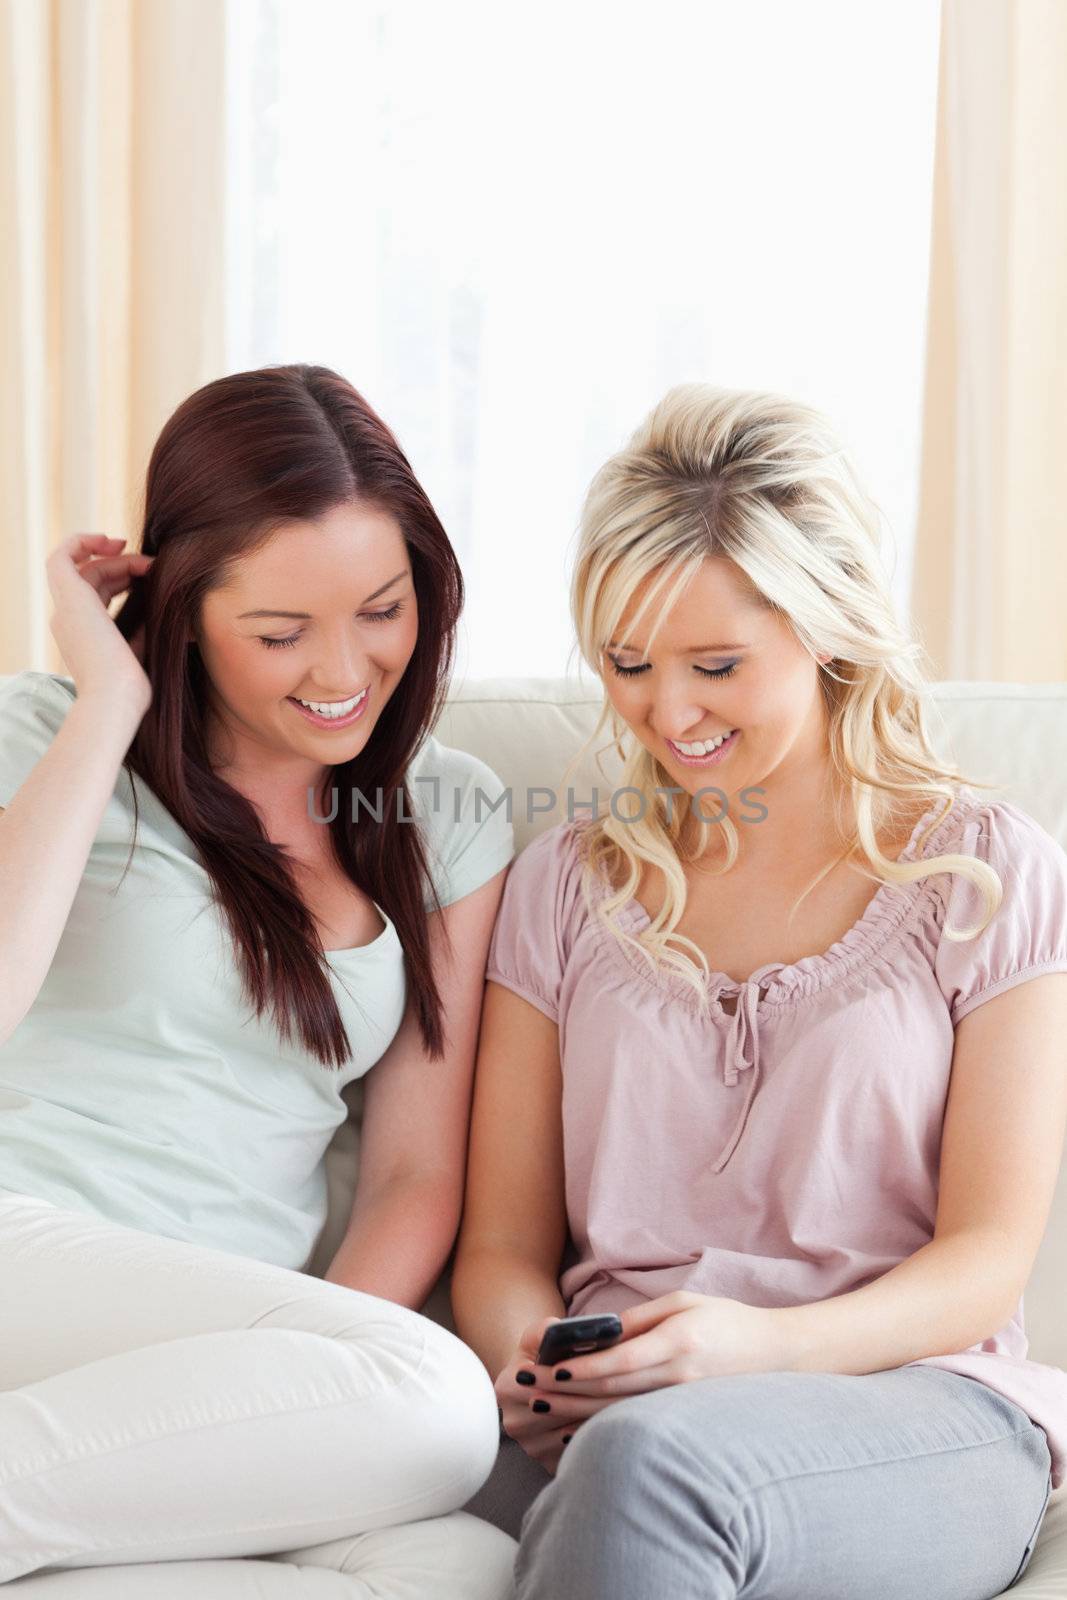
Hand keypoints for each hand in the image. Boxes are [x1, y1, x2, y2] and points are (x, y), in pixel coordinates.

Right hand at [46, 534, 154, 710]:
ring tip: (146, 561)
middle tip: (153, 565)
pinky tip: (107, 540)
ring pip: (84, 567)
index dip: (122, 577)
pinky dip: (80, 541)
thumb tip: (159, 605)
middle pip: (93, 577)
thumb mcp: (140, 651)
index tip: (149, 572)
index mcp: (82, 634)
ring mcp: (66, 608)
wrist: (115, 698)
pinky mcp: (69, 598)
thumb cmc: (131, 687)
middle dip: (124, 564)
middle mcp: (68, 620)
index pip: (98, 593)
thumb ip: (143, 628)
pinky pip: (61, 557)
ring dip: (115, 557)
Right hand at [494, 1316, 623, 1476]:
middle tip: (624, 1385)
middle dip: (591, 1398)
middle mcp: (514, 1423)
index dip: (574, 1376)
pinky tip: (615, 1421)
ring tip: (624, 1402)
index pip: (544, 1384)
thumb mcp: (538, 1336)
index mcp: (506, 1389)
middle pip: (561, 1412)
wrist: (536, 1385)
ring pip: (574, 1433)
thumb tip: (564, 1331)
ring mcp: (531, 1447)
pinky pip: (580, 1451)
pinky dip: (598, 1436)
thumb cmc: (540, 1356)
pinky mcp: (548, 1463)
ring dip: (598, 1419)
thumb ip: (546, 1329)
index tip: (603, 1366)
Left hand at [523, 1291, 782, 1400]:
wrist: (775, 1354)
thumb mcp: (684, 1302)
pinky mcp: (683, 1416)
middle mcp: (679, 1377)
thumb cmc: (726, 1320)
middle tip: (531, 1387)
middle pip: (613, 1389)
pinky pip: (634, 1421)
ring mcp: (682, 1402)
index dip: (586, 1367)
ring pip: (619, 1410)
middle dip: (568, 1390)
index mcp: (679, 1342)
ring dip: (576, 1410)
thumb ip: (641, 1319)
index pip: (623, 1360)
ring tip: (541, 1405)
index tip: (553, 1368)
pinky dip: (600, 1424)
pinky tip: (572, 1425)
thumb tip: (600, 1333)